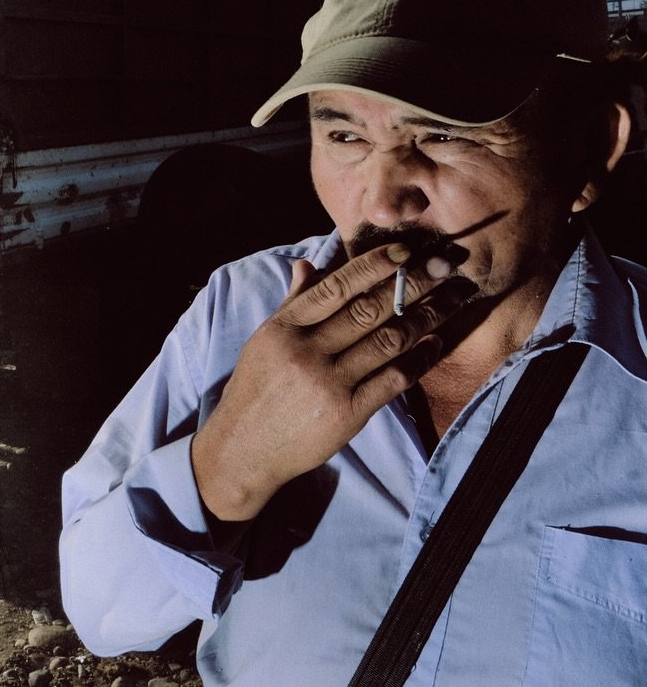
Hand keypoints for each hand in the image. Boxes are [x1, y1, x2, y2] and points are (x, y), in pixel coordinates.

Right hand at [191, 244, 476, 520]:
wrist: (244, 448)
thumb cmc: (255, 390)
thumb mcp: (265, 341)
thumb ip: (293, 303)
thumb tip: (308, 264)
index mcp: (284, 328)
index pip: (336, 287)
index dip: (374, 265)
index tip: (405, 250)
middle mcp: (306, 351)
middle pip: (369, 309)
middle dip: (413, 283)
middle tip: (446, 264)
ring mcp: (329, 383)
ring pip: (388, 340)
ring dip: (427, 316)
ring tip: (453, 298)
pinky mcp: (348, 413)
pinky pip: (394, 379)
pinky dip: (420, 359)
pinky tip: (437, 343)